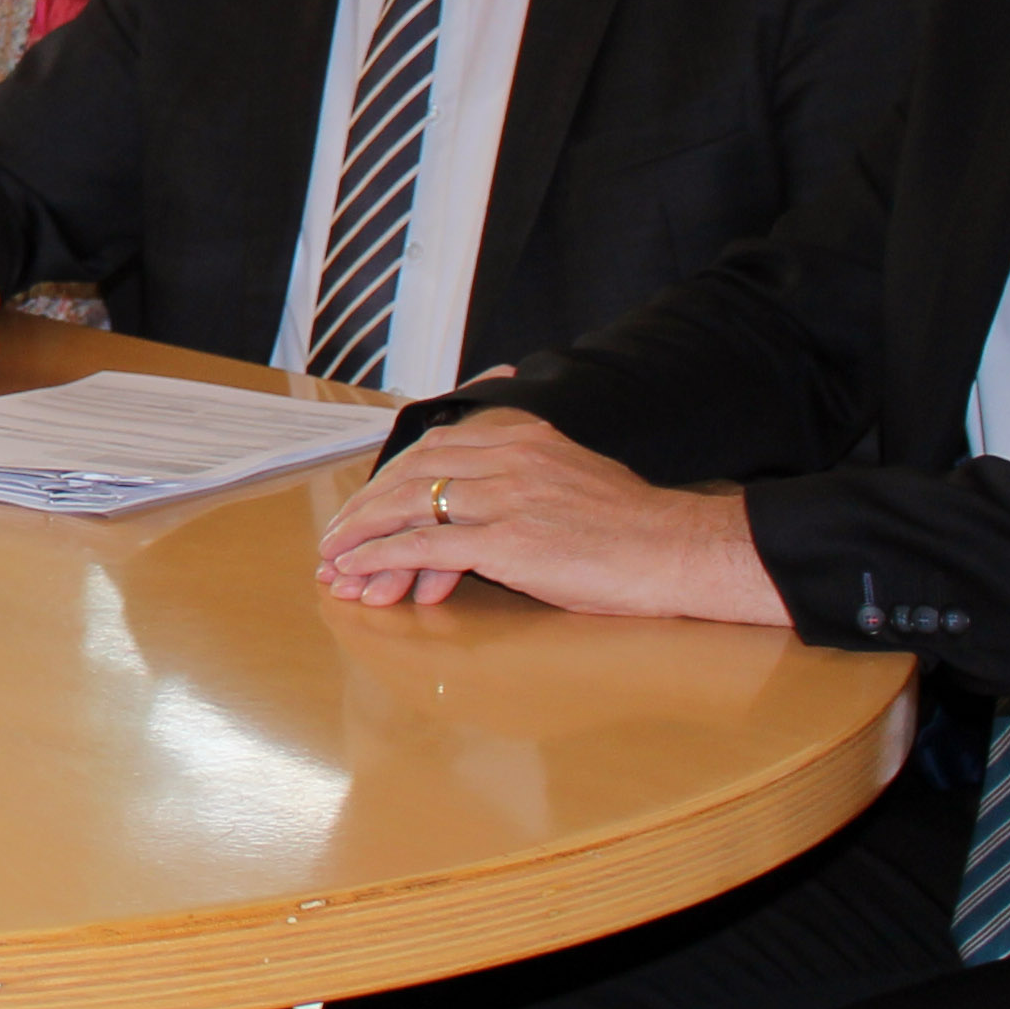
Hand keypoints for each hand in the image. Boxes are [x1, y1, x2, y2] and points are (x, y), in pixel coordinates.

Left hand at [317, 410, 787, 621]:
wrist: (675, 551)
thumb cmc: (628, 527)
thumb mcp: (569, 476)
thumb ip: (517, 477)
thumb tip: (467, 511)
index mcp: (521, 435)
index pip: (432, 448)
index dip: (388, 480)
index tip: (362, 507)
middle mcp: (507, 456)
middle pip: (410, 473)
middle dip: (364, 508)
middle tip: (334, 539)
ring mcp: (506, 496)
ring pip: (408, 506)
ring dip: (361, 536)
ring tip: (334, 562)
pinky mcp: (508, 540)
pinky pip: (426, 544)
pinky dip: (383, 558)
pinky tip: (361, 573)